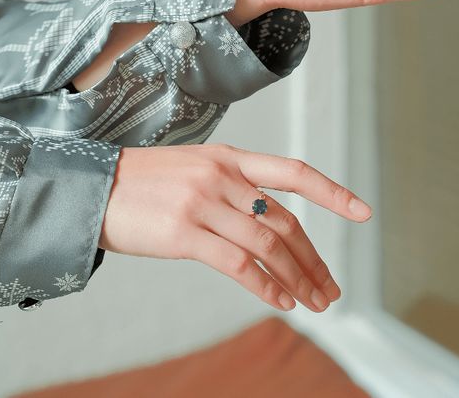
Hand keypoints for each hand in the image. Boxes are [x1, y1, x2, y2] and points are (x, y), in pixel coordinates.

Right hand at [98, 142, 371, 312]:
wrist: (95, 187)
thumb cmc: (145, 182)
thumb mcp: (194, 169)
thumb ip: (232, 188)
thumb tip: (269, 223)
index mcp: (228, 157)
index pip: (292, 171)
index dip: (331, 192)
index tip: (362, 212)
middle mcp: (221, 176)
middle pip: (285, 220)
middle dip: (314, 258)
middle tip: (330, 288)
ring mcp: (203, 202)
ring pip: (268, 245)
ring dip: (297, 278)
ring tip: (313, 303)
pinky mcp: (184, 232)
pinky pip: (238, 264)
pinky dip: (266, 286)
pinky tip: (281, 302)